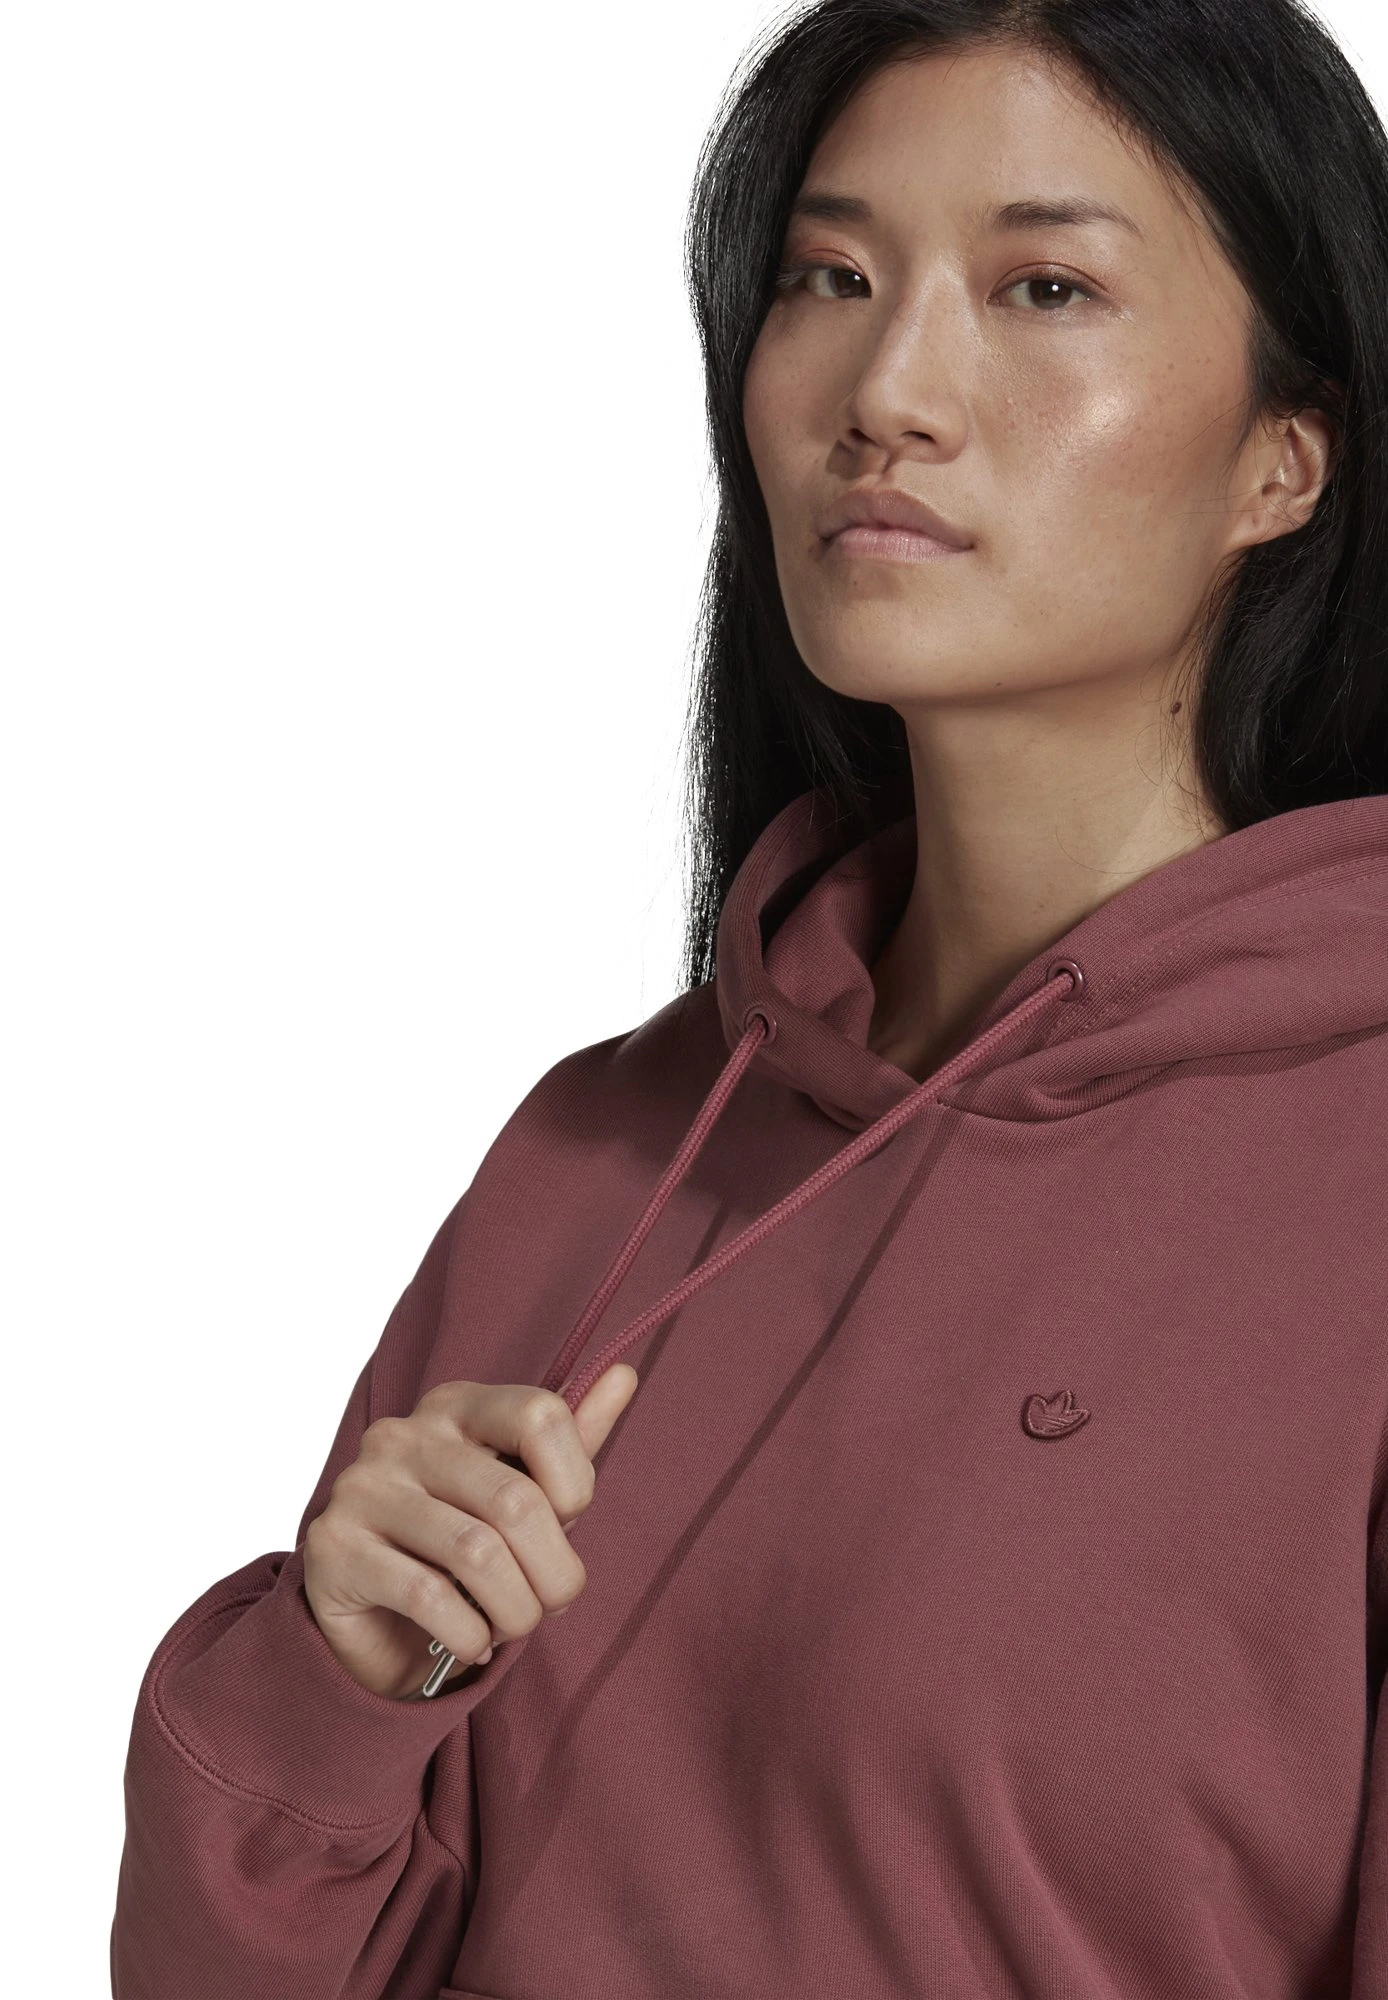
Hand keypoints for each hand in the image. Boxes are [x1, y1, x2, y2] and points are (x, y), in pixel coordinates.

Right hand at [302, 1362, 638, 1698]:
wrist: (373, 1619)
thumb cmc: (462, 1543)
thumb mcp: (525, 1489)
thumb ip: (571, 1439)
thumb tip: (625, 1373)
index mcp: (456, 1405)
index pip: (540, 1414)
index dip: (574, 1482)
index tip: (568, 1523)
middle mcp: (403, 1435)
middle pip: (515, 1499)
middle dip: (554, 1571)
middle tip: (554, 1602)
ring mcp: (361, 1488)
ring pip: (475, 1553)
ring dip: (516, 1609)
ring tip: (515, 1625)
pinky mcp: (333, 1549)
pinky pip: (426, 1595)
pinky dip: (469, 1634)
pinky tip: (474, 1643)